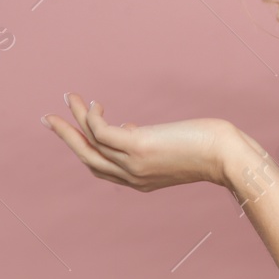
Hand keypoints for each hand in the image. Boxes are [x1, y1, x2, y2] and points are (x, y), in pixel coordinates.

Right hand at [40, 92, 239, 191]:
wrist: (229, 158)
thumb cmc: (212, 150)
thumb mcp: (175, 146)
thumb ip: (151, 142)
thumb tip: (131, 127)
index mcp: (141, 180)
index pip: (105, 167)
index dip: (94, 146)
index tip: (90, 124)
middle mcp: (132, 176)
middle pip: (88, 157)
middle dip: (67, 137)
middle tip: (49, 119)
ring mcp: (133, 163)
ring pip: (90, 143)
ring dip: (75, 119)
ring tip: (68, 98)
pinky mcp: (137, 146)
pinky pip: (101, 131)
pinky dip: (91, 116)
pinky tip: (93, 103)